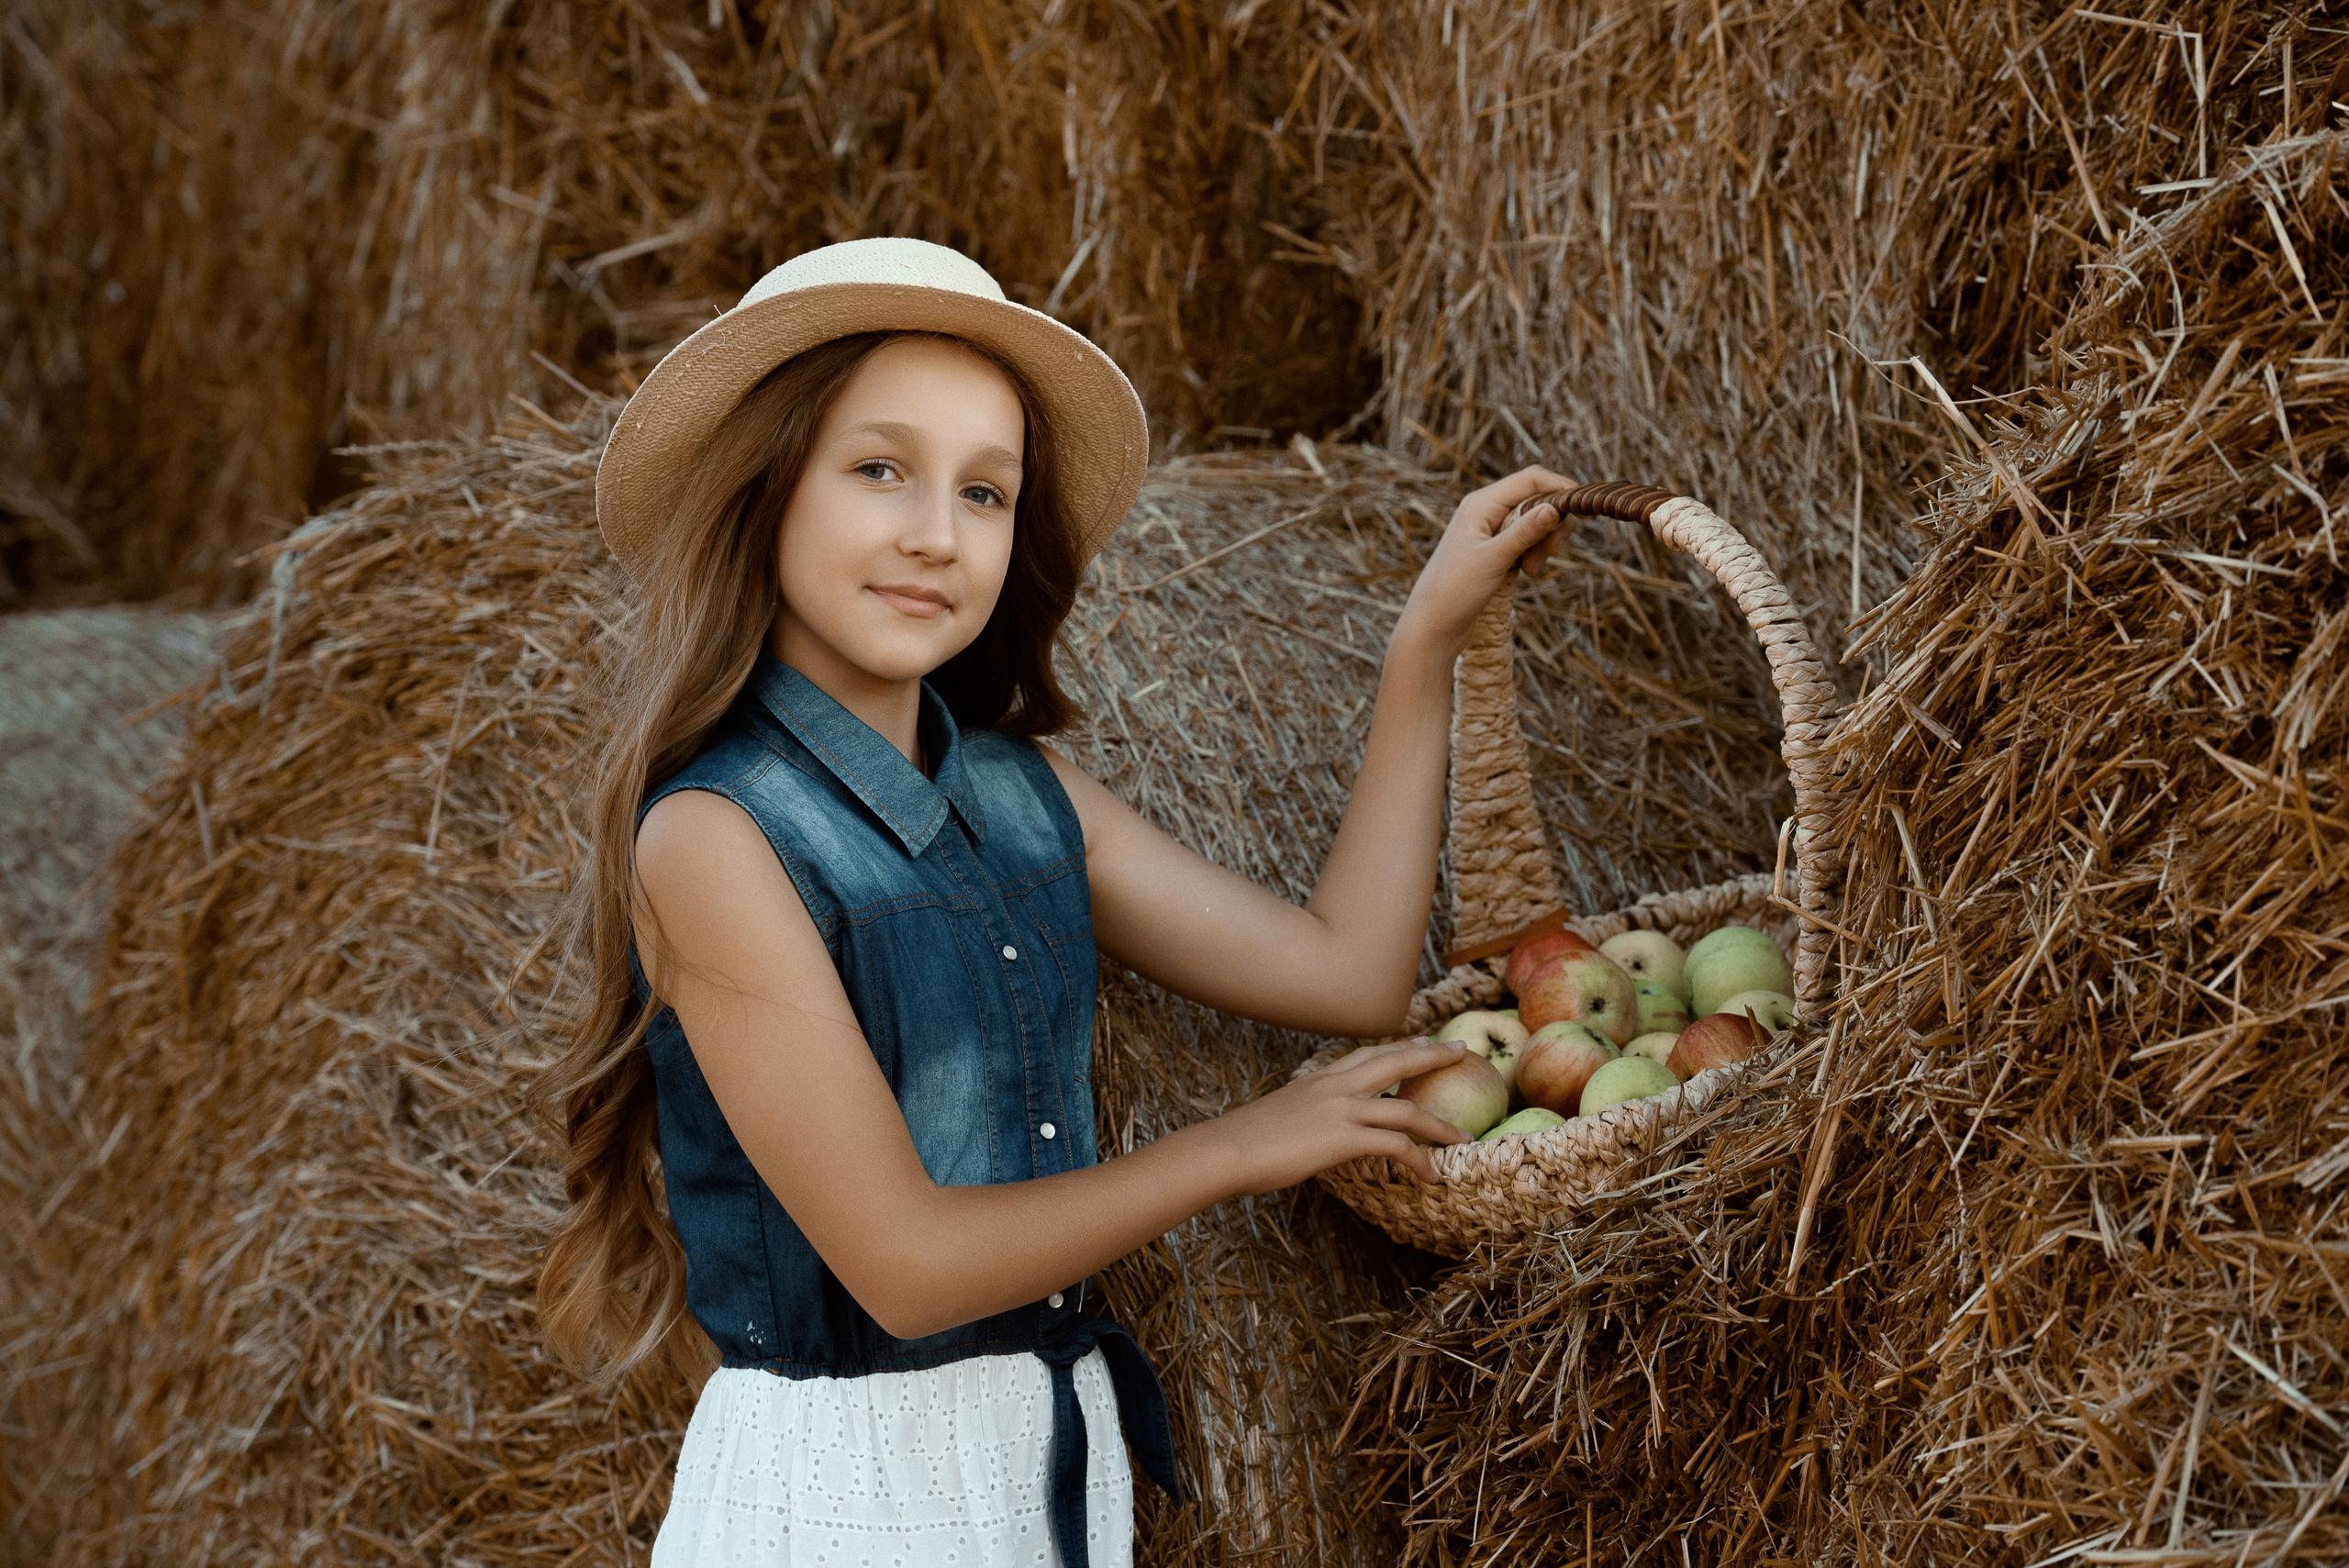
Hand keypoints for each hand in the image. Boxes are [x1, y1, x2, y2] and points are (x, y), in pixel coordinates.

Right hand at [1206, 1037, 1476, 1194]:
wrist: (1227, 1150)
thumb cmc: (1244, 1141)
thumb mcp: (1280, 1115)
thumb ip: (1304, 1116)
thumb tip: (1312, 1132)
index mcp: (1319, 1079)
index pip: (1366, 1054)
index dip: (1398, 1048)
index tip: (1420, 1041)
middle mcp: (1335, 1086)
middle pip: (1395, 1063)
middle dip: (1431, 1057)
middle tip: (1460, 1052)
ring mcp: (1342, 1109)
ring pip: (1406, 1110)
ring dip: (1440, 1126)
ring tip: (1464, 1138)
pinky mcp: (1344, 1137)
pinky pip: (1396, 1146)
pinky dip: (1420, 1160)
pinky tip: (1431, 1175)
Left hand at [1392, 465, 1574, 659]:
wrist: (1433, 625)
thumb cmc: (1454, 591)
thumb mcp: (1494, 559)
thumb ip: (1525, 532)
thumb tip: (1555, 507)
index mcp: (1481, 503)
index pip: (1530, 479)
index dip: (1560, 488)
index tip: (1584, 509)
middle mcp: (1485, 510)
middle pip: (1536, 498)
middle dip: (1552, 522)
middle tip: (1553, 551)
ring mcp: (1489, 529)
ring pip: (1534, 520)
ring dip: (1542, 542)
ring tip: (1531, 569)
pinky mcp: (1494, 548)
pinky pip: (1525, 539)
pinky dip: (1533, 552)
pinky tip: (1525, 572)